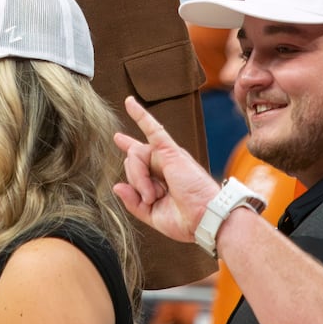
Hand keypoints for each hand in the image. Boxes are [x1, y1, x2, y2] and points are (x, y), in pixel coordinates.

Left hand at [112, 97, 220, 244]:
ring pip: (136, 154)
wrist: (206, 220)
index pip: (139, 159)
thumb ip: (133, 202)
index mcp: (161, 178)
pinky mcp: (172, 152)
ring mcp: (168, 156)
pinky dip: (140, 115)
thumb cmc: (186, 220)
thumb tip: (116, 186)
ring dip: (139, 178)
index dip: (128, 148)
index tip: (118, 138)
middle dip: (135, 182)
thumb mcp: (152, 215)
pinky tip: (129, 102)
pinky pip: (153, 129)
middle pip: (132, 161)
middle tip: (151, 199)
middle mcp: (163, 164)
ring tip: (154, 194)